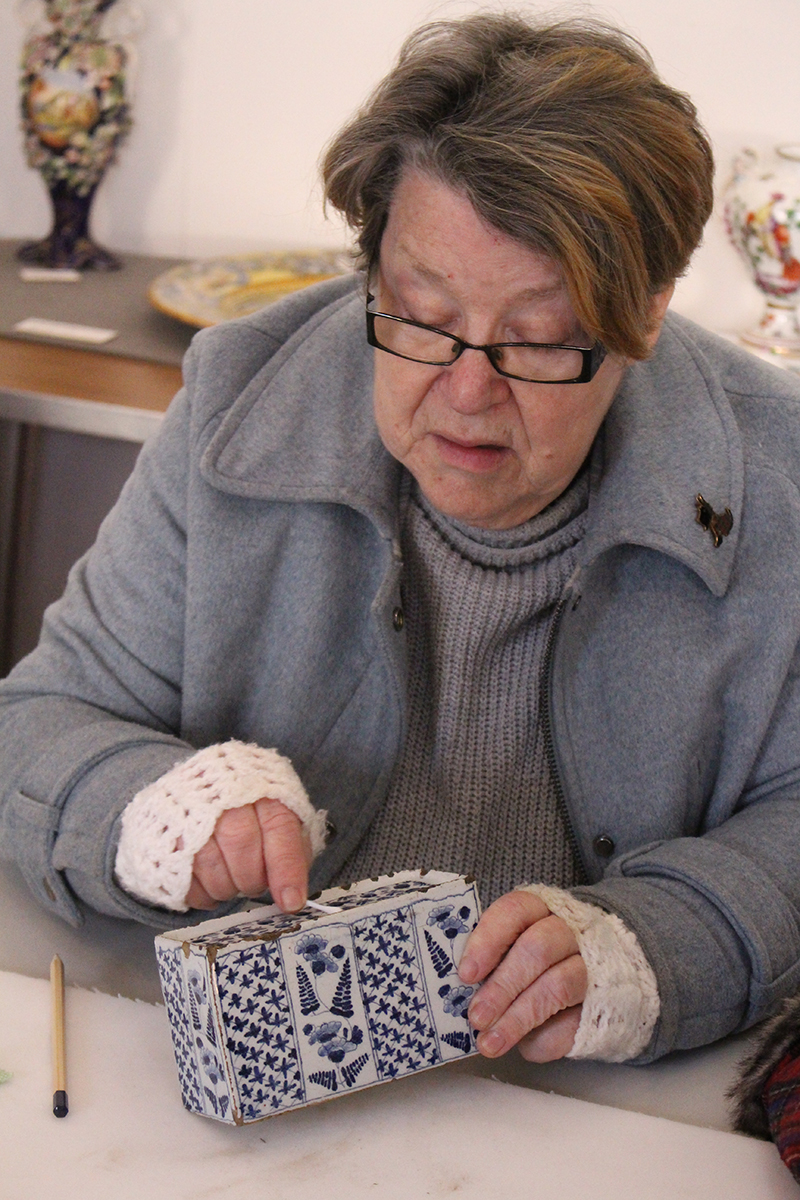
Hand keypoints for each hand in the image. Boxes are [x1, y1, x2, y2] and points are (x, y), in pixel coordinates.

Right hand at [184, 797, 310, 912]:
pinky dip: (204, 895)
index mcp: (262, 789)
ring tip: (231, 880)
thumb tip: (295, 889)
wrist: (199, 788)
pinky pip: (187, 883)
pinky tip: (210, 884)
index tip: (291, 902)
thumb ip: (293, 847)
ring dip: (227, 888)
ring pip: (212, 866)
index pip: (279, 828)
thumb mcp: (278, 816)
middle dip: (253, 878)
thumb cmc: (248, 808)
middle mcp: (224, 797)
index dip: (286, 869)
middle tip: (254, 883)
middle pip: (242, 846)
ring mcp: (190, 817)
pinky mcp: (167, 840)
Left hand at [459, 890, 586, 1061]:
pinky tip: (524, 1047)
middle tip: (476, 1016)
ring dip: (518, 1019)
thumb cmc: (541, 958)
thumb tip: (462, 989)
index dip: (488, 940)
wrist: (609, 969)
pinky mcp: (602, 1002)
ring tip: (491, 1042)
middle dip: (502, 987)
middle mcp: (570, 930)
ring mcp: (591, 965)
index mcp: (541, 908)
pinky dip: (543, 1040)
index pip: (515, 911)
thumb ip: (492, 958)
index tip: (466, 973)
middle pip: (537, 949)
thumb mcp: (515, 945)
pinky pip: (573, 1024)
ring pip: (557, 986)